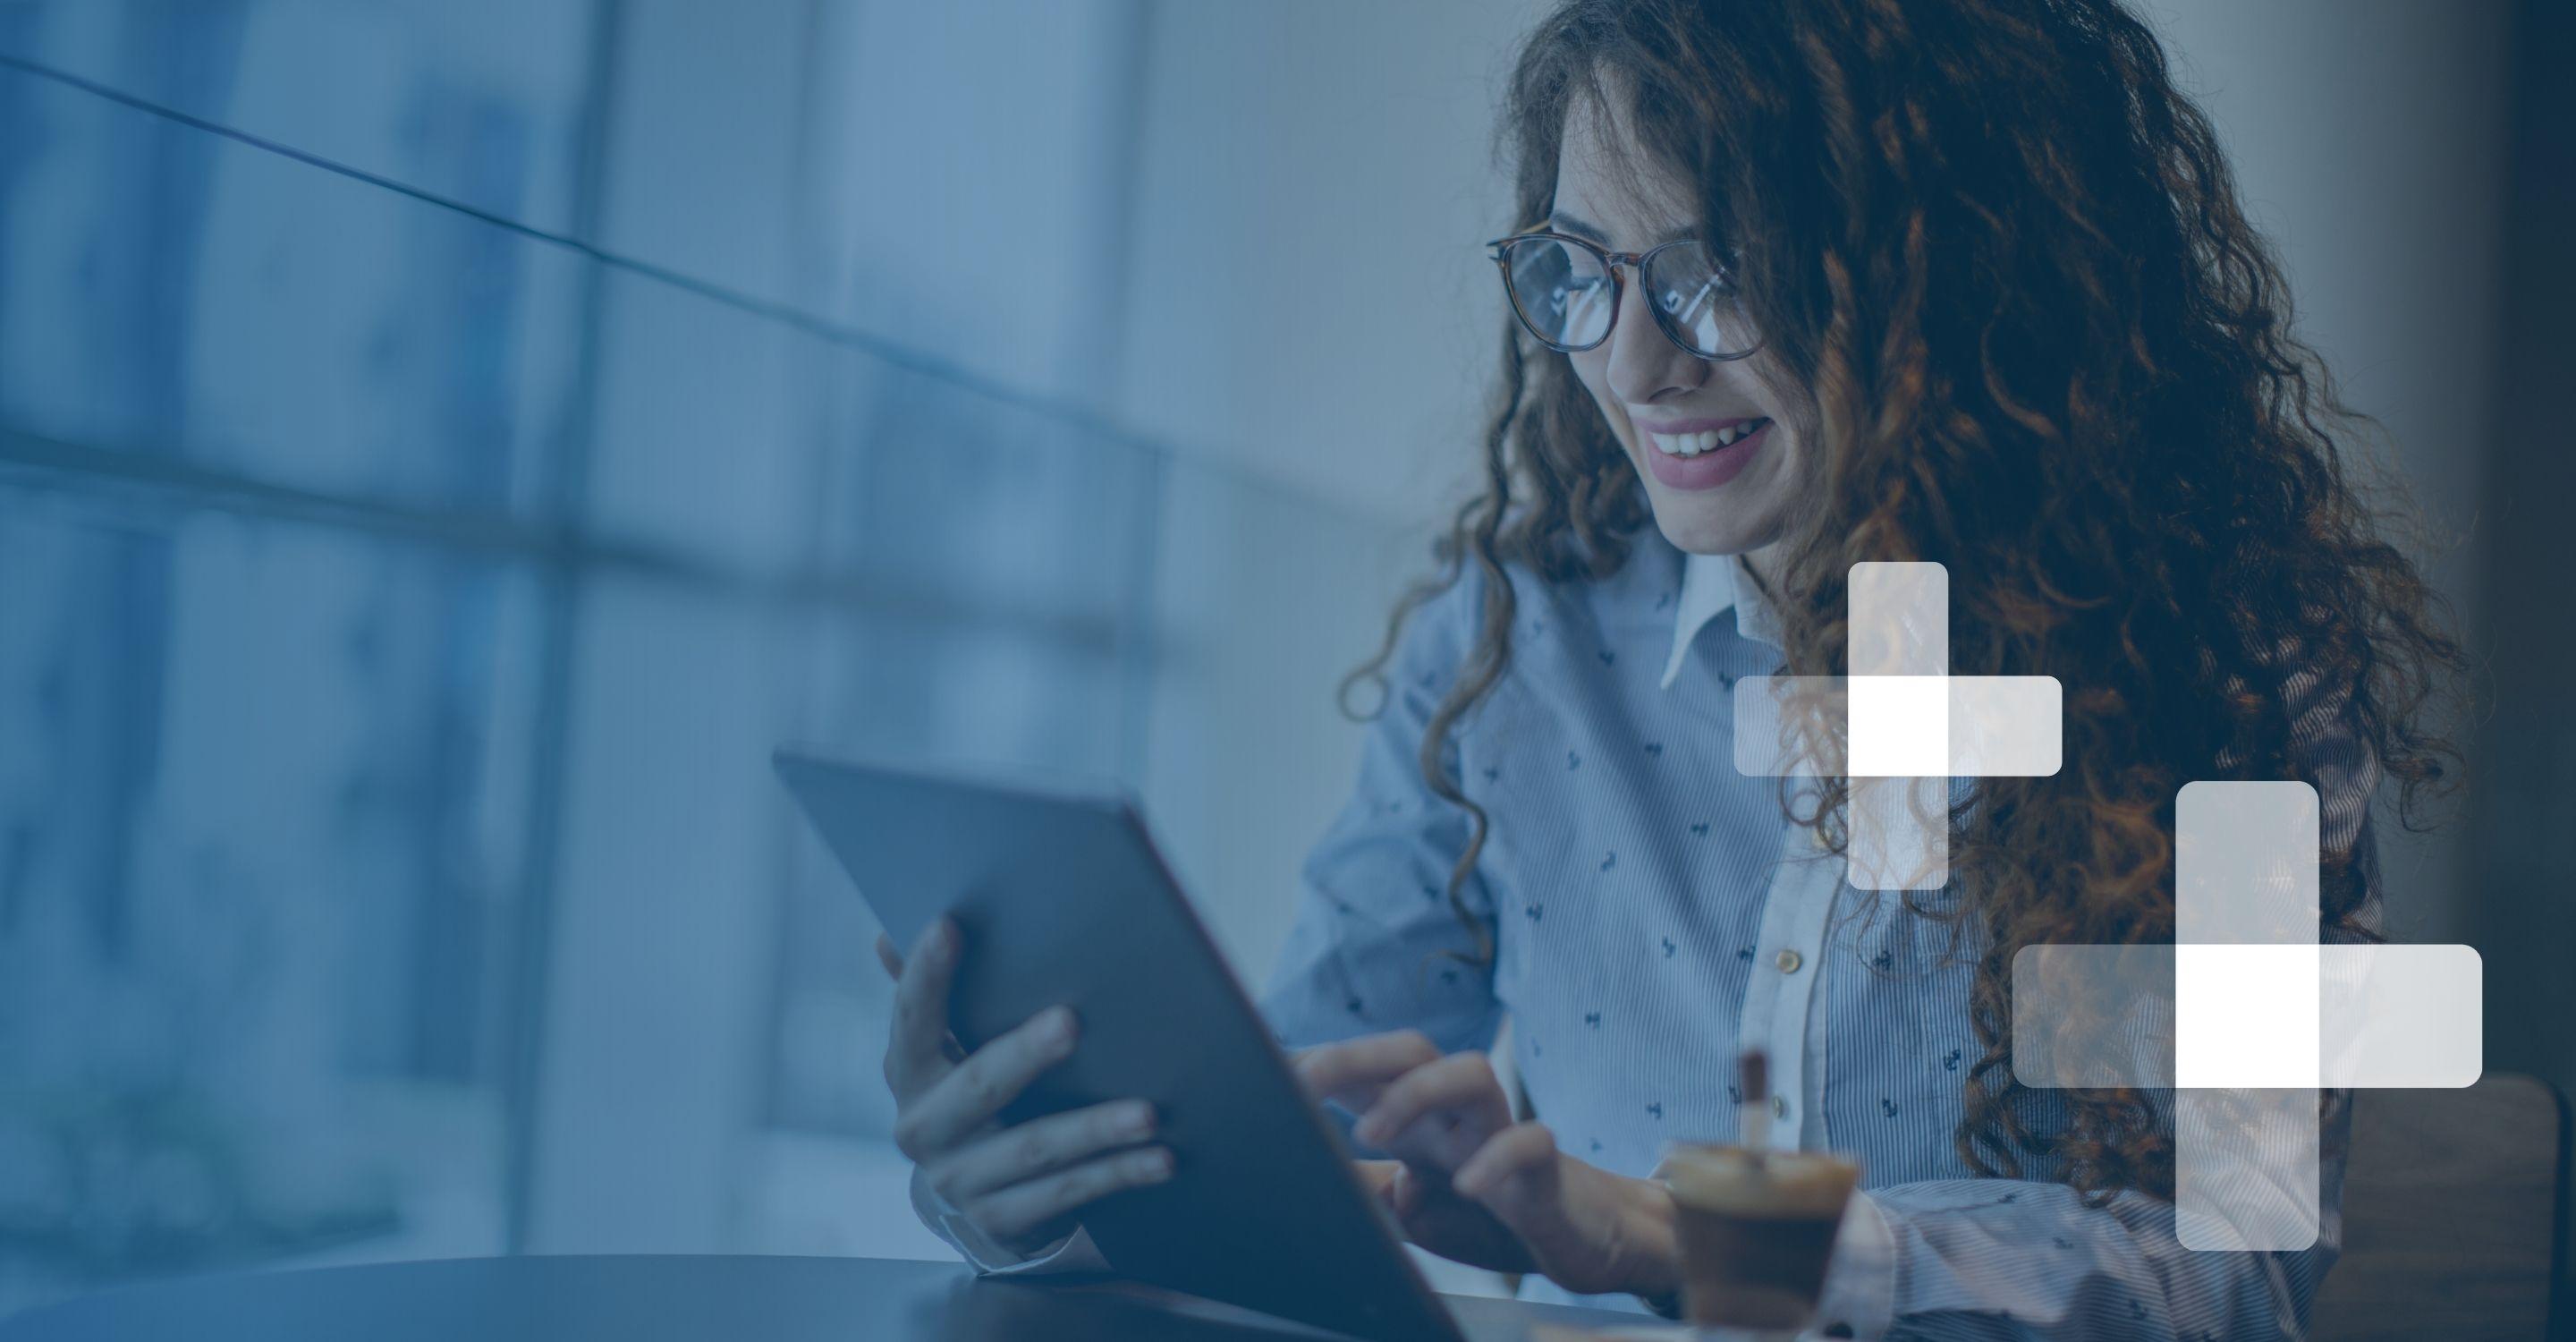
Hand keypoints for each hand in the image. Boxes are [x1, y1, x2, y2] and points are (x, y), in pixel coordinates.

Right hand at [877, 918, 1172, 1256]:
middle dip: (1024, 1055)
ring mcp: (960, 1180)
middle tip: (1070, 1022)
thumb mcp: (942, 1052)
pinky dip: (1116, 1174)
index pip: (911, 1018)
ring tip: (1148, 1113)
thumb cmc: (966, 1093)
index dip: (925, 975)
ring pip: (1035, 1149)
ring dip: (1095, 1129)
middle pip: (979, 1088)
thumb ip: (924, 1000)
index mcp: (907, 1074)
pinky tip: (1159, 1158)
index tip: (950, 926)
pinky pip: (1065, 1194)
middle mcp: (923, 1129)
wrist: (970, 1195)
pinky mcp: (999, 1220)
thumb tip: (885, 940)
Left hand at [1296, 1030, 1678, 1299]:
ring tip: (1371, 1132)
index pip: (1367, 1072)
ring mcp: (1502, 1135)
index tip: (1269, 1071)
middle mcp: (1457, 1116)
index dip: (1319, 1064)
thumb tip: (1314, 1174)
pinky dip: (1495, 1161)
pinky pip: (1529, 1145)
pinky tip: (1468, 1186)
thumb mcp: (1412, 1211)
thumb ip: (1367, 1192)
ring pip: (1470, 1073)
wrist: (1583, 1236)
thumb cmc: (1490, 1214)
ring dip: (1415, 1094)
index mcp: (1420, 1122)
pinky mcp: (1547, 1171)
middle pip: (1412, 1051)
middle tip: (1302, 1083)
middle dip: (1354, 1056)